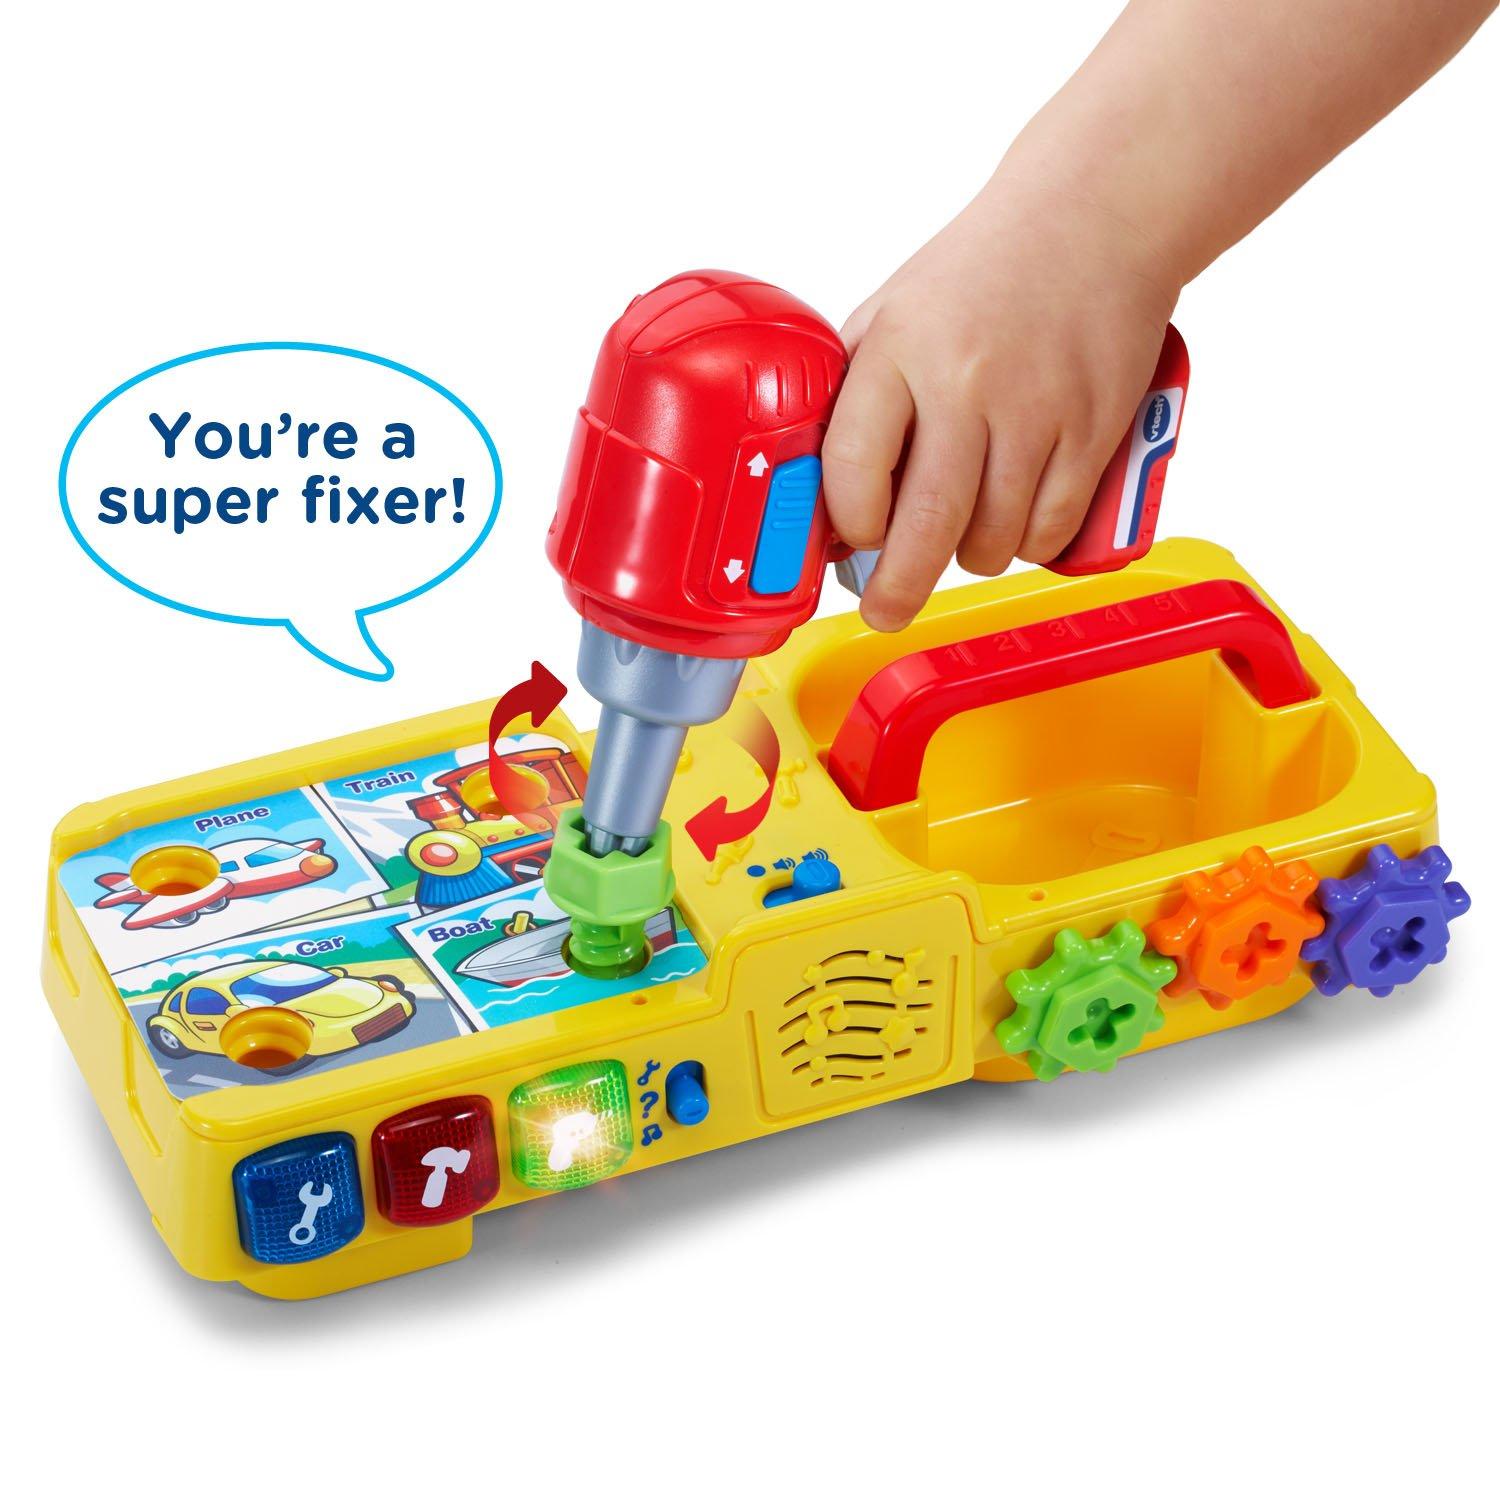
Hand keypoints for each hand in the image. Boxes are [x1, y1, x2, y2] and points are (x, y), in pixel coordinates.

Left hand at [823, 174, 1180, 630]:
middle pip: (925, 526)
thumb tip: (821, 496)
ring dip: (968, 558)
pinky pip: (1050, 531)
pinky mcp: (1095, 432)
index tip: (850, 538)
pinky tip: (1015, 520)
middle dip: (896, 589)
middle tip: (884, 609)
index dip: (848, 524)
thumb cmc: (982, 272)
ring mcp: (1038, 412)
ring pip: (991, 541)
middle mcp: (967, 384)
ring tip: (962, 532)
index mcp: (900, 350)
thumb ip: (854, 398)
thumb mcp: (890, 314)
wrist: (1096, 216)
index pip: (854, 469)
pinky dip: (1027, 544)